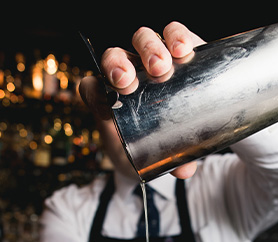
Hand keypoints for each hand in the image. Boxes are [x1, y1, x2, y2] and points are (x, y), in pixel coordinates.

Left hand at [79, 22, 204, 179]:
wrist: (172, 131)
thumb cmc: (151, 146)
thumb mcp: (151, 161)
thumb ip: (166, 165)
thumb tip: (186, 170)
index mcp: (111, 100)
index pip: (92, 88)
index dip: (94, 93)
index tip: (106, 108)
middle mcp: (128, 74)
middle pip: (114, 58)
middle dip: (117, 67)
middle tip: (129, 83)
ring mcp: (151, 61)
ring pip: (141, 41)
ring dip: (147, 49)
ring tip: (161, 67)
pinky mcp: (176, 52)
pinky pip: (173, 34)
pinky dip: (176, 36)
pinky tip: (183, 49)